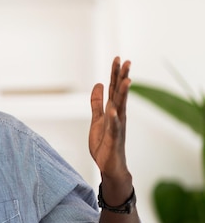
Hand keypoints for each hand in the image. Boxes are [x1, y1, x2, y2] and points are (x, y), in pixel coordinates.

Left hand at [89, 57, 131, 185]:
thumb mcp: (97, 119)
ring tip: (127, 80)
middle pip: (120, 93)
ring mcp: (117, 126)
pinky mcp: (114, 138)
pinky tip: (114, 110)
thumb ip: (97, 102)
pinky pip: (115, 127)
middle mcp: (118, 115)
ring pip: (121, 107)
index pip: (114, 88)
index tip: (118, 58)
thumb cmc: (104, 142)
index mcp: (113, 110)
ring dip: (124, 94)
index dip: (115, 74)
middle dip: (122, 77)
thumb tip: (98, 84)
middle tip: (126, 61)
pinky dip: (114, 119)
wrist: (109, 165)